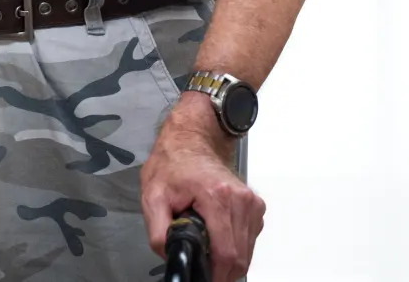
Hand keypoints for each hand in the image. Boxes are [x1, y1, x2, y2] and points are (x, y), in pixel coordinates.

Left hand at [141, 94, 264, 281]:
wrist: (190, 140)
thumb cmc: (172, 165)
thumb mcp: (152, 196)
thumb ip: (159, 231)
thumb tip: (171, 256)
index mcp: (218, 197)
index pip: (227, 254)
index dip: (214, 273)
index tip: (201, 274)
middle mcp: (243, 201)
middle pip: (240, 258)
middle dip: (219, 267)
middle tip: (199, 260)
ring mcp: (253, 204)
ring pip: (247, 253)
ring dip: (227, 257)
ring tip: (205, 242)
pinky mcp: (256, 208)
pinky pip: (249, 240)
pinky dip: (234, 245)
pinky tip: (216, 233)